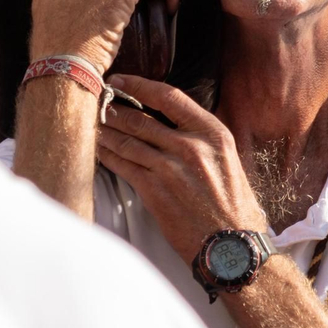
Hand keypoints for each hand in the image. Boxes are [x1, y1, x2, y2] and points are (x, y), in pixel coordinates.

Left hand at [96, 75, 267, 261]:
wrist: (232, 246)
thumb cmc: (234, 206)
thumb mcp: (227, 160)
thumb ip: (201, 139)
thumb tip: (172, 124)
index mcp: (213, 133)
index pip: (169, 96)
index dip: (140, 85)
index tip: (122, 81)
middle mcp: (191, 146)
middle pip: (141, 118)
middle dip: (114, 108)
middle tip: (98, 101)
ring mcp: (170, 168)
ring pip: (127, 140)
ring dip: (105, 130)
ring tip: (93, 123)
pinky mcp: (154, 191)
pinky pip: (122, 165)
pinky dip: (106, 154)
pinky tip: (98, 149)